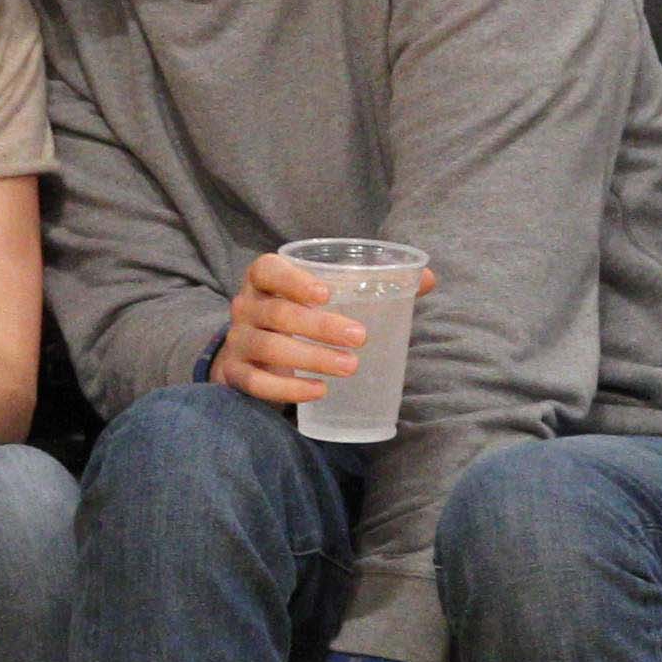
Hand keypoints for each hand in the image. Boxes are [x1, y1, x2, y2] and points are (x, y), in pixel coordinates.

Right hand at [211, 252, 435, 407]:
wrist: (251, 351)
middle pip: (277, 313)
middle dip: (319, 326)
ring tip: (350, 367)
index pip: (268, 270)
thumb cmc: (298, 314)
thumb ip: (372, 284)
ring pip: (269, 347)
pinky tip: (319, 391)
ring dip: (311, 358)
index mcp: (264, 279)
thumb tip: (427, 279)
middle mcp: (245, 306)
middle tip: (360, 338)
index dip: (294, 280)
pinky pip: (256, 382)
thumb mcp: (325, 295)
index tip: (328, 293)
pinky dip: (288, 388)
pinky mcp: (235, 373)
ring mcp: (237, 341)